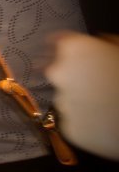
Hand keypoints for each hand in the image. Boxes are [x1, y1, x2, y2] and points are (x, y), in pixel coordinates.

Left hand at [44, 31, 118, 160]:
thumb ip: (107, 45)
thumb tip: (101, 42)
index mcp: (76, 49)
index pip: (60, 44)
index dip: (73, 51)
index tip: (82, 57)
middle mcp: (60, 73)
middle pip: (61, 73)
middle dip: (78, 78)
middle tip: (104, 85)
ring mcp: (63, 103)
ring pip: (69, 99)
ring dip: (84, 101)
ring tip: (111, 105)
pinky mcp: (70, 129)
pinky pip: (76, 123)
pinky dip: (89, 123)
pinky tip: (109, 121)